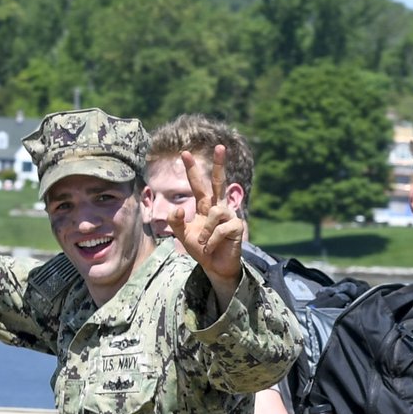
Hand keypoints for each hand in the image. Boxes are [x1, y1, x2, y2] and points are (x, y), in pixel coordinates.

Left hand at [167, 146, 245, 303]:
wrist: (216, 267)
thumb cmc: (201, 249)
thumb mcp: (182, 235)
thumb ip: (175, 221)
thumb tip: (178, 207)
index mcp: (206, 206)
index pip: (198, 185)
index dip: (192, 170)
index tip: (184, 154)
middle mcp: (219, 207)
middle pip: (219, 182)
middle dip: (220, 165)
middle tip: (220, 146)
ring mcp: (229, 216)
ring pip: (215, 212)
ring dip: (205, 230)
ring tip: (203, 242)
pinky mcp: (237, 227)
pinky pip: (221, 229)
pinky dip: (212, 240)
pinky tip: (211, 247)